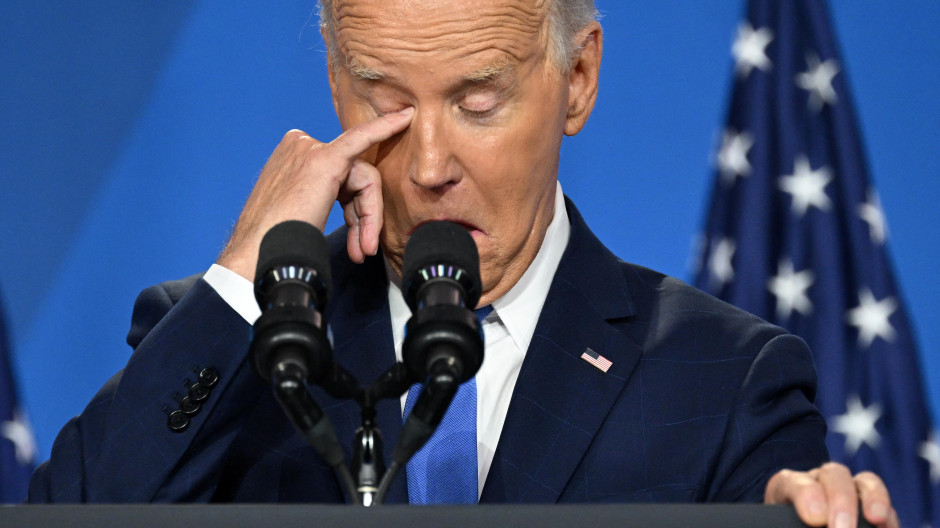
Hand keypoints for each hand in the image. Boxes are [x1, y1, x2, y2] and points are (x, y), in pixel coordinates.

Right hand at [217, 107, 414, 279]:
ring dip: (368, 218)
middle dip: (363, 217)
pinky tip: (405, 118)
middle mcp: (300, 147)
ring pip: (363, 179)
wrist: (259, 253)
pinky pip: (363, 138)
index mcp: (292, 159)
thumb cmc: (274, 243)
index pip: (340, 177)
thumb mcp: (296, 213)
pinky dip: (385, 127)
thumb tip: (348, 207)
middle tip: (361, 250)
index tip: (362, 224)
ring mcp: (310, 150)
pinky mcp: (325, 159)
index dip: (354, 207)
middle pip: (355, 178)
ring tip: (361, 250)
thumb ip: (319, 199)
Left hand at [765, 462, 897, 527]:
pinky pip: (886, 505)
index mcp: (788, 487)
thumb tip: (810, 522)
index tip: (814, 518)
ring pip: (864, 482)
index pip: (793, 482)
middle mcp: (819, 481)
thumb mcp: (781, 524)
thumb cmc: (786, 525)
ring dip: (873, 499)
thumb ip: (788, 523)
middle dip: (840, 500)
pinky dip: (890, 516)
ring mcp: (849, 491)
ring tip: (877, 520)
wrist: (798, 523)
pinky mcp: (872, 507)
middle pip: (832, 475)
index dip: (806, 495)